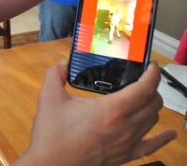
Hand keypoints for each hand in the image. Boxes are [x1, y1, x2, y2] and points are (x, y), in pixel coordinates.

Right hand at [15, 61, 176, 165]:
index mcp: (110, 110)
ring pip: (153, 120)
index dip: (153, 74)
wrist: (50, 163)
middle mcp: (124, 127)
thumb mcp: (49, 96)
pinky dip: (163, 138)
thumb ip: (55, 74)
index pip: (144, 88)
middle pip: (154, 103)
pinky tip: (169, 134)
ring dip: (152, 106)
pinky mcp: (124, 156)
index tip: (152, 66)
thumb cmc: (51, 134)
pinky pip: (152, 146)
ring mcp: (126, 143)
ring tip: (144, 99)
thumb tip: (62, 64)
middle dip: (152, 88)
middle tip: (142, 80)